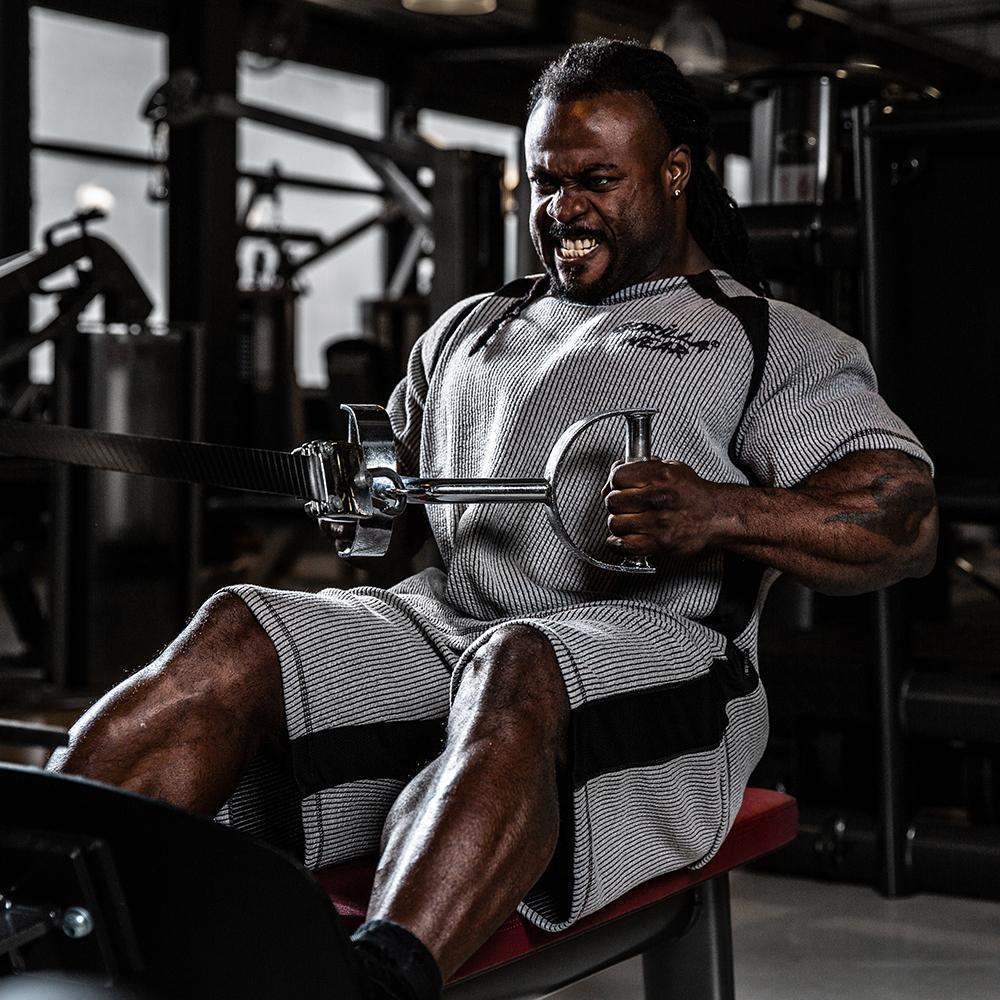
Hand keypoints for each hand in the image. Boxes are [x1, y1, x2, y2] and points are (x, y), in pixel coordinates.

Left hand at [604, 459, 727, 558]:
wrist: (716, 515)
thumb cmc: (692, 492)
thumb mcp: (669, 468)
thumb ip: (640, 468)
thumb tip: (612, 478)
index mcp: (661, 476)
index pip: (618, 477)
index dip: (613, 482)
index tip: (617, 486)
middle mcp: (660, 498)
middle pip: (613, 501)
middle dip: (614, 503)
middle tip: (622, 505)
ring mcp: (660, 523)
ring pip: (616, 524)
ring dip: (617, 523)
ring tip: (627, 521)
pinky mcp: (661, 544)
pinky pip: (625, 546)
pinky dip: (617, 544)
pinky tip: (622, 538)